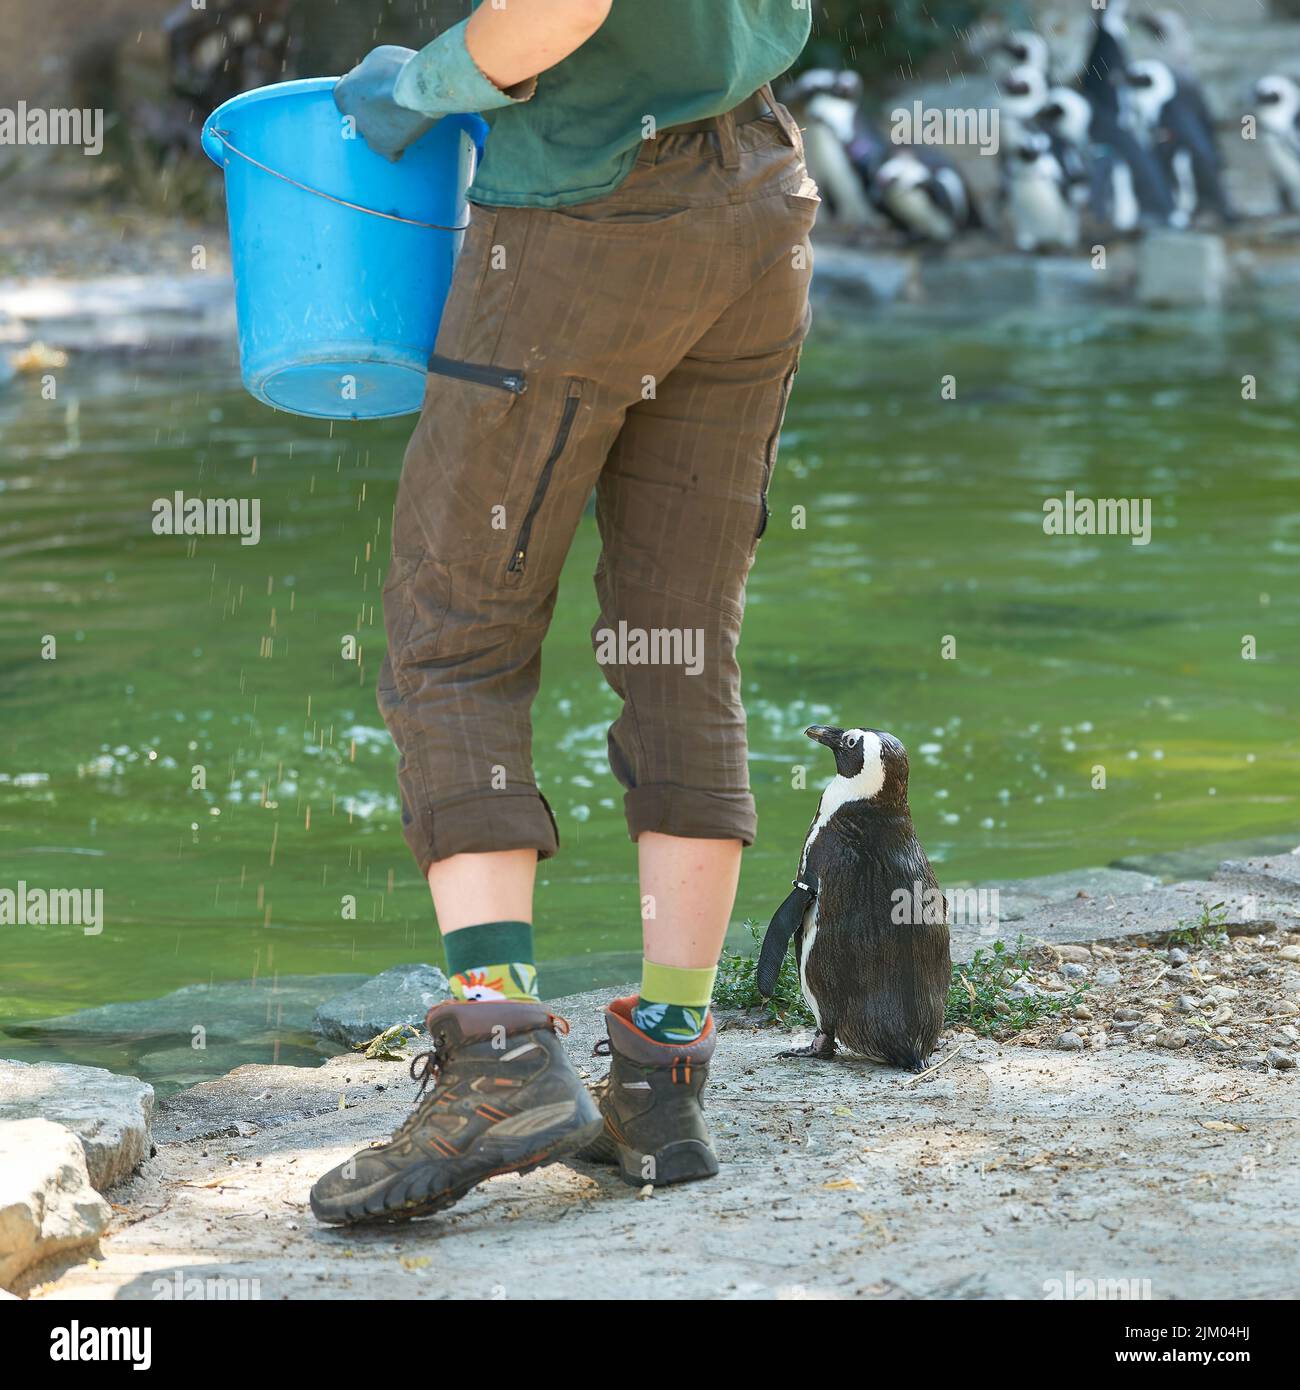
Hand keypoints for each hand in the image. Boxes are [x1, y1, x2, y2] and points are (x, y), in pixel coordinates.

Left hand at [334, 45, 438, 162]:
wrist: (418, 89)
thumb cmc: (398, 69)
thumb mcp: (377, 59)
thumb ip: (369, 73)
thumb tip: (372, 79)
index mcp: (343, 93)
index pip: (344, 95)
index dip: (359, 91)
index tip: (371, 89)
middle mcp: (351, 117)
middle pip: (357, 118)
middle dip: (369, 112)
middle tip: (387, 104)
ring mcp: (368, 136)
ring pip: (372, 138)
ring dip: (382, 131)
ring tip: (400, 120)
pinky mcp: (386, 149)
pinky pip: (390, 154)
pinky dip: (396, 147)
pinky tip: (405, 139)